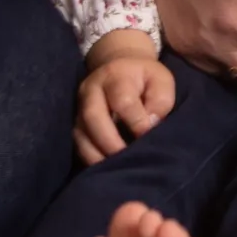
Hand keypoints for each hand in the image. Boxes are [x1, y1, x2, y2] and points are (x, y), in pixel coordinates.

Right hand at [75, 30, 175, 164]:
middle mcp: (91, 90)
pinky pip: (77, 144)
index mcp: (116, 76)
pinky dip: (91, 158)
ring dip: (98, 155)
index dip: (136, 122)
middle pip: (93, 117)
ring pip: (80, 134)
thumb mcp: (161, 81)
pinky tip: (107, 168)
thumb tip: (149, 127)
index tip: (147, 135)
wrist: (119, 68)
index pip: (122, 101)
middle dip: (110, 142)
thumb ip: (160, 102)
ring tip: (117, 168)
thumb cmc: (145, 79)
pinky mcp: (74, 123)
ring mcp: (78, 107)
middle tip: (128, 158)